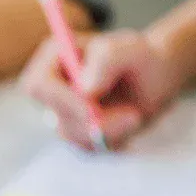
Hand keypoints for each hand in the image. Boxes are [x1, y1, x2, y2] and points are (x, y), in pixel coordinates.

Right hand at [22, 30, 184, 149]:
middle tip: (131, 116)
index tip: (92, 109)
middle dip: (91, 121)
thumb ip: (107, 59)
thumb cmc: (142, 57)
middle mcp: (51, 86)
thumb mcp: (132, 49)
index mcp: (54, 57)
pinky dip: (110, 139)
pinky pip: (84, 147)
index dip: (61, 101)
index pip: (38, 86)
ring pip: (71, 135)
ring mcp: (60, 111)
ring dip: (108, 130)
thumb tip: (84, 91)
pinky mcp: (74, 131)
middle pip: (55, 115)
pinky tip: (128, 123)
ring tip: (136, 115)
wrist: (157, 77)